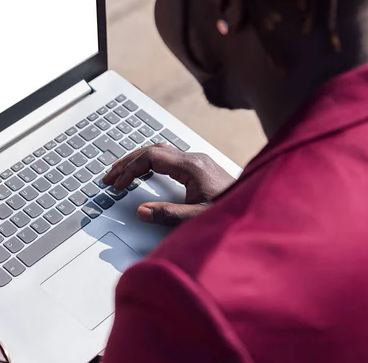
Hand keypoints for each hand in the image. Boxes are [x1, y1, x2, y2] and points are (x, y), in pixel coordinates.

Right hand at [103, 144, 233, 225]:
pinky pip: (167, 158)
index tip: (117, 183)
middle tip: (110, 176)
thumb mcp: (198, 218)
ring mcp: (197, 162)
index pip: (151, 157)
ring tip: (121, 174)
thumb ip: (168, 215)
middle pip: (152, 150)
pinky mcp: (199, 169)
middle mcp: (194, 159)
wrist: (257, 208)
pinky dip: (150, 163)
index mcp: (192, 166)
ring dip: (138, 161)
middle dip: (128, 162)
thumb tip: (141, 212)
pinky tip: (144, 174)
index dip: (130, 169)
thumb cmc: (232, 211)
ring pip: (159, 152)